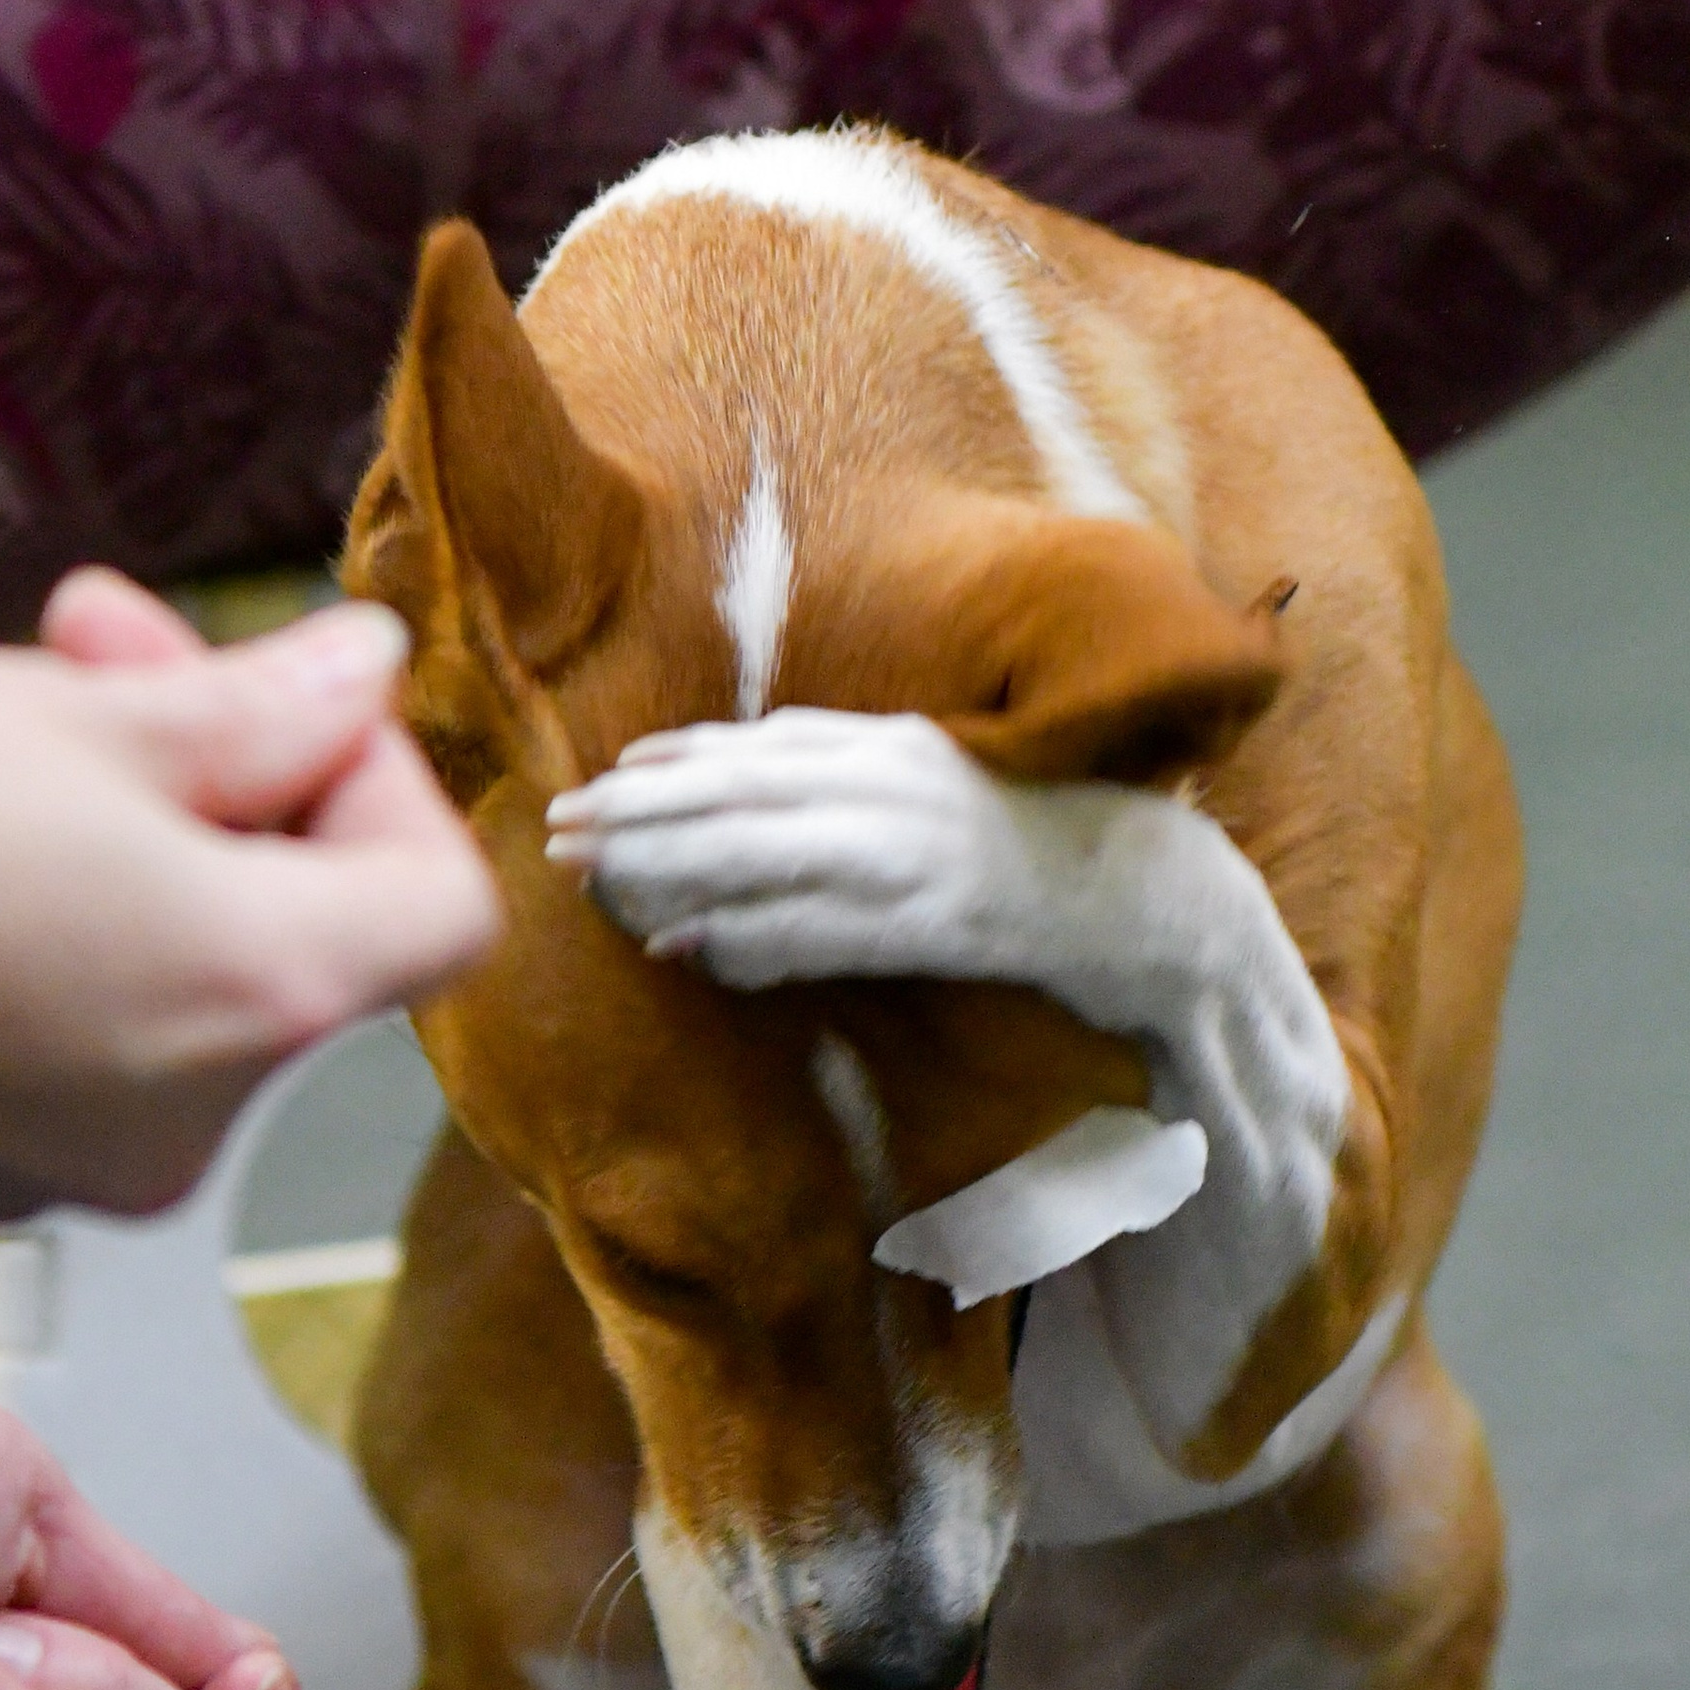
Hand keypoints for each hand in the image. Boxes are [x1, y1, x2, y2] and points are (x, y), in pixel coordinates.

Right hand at [0, 573, 499, 1219]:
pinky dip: (56, 928)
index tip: (282, 683)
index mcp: (252, 1000)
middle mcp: (186, 1120)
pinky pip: (76, 1033)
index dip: (379, 774)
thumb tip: (361, 678)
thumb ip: (251, 711)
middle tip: (97, 633)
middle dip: (227, 769)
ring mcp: (67, 1158)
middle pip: (299, 938)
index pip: (436, 904)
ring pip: (180, 976)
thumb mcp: (63, 709)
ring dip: (135, 834)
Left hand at [547, 706, 1101, 984]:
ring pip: (764, 854)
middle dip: (644, 811)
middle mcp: (891, 789)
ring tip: (594, 879)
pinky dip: (746, 934)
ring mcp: (908, 855)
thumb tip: (736, 786)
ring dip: (670, 866)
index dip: (677, 763)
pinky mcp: (926, 925)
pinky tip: (684, 942)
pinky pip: (818, 931)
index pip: (762, 748)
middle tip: (562, 827)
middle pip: (742, 794)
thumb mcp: (926, 779)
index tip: (604, 777)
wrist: (1126, 891)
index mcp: (891, 747)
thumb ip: (838, 776)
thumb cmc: (1015, 837)